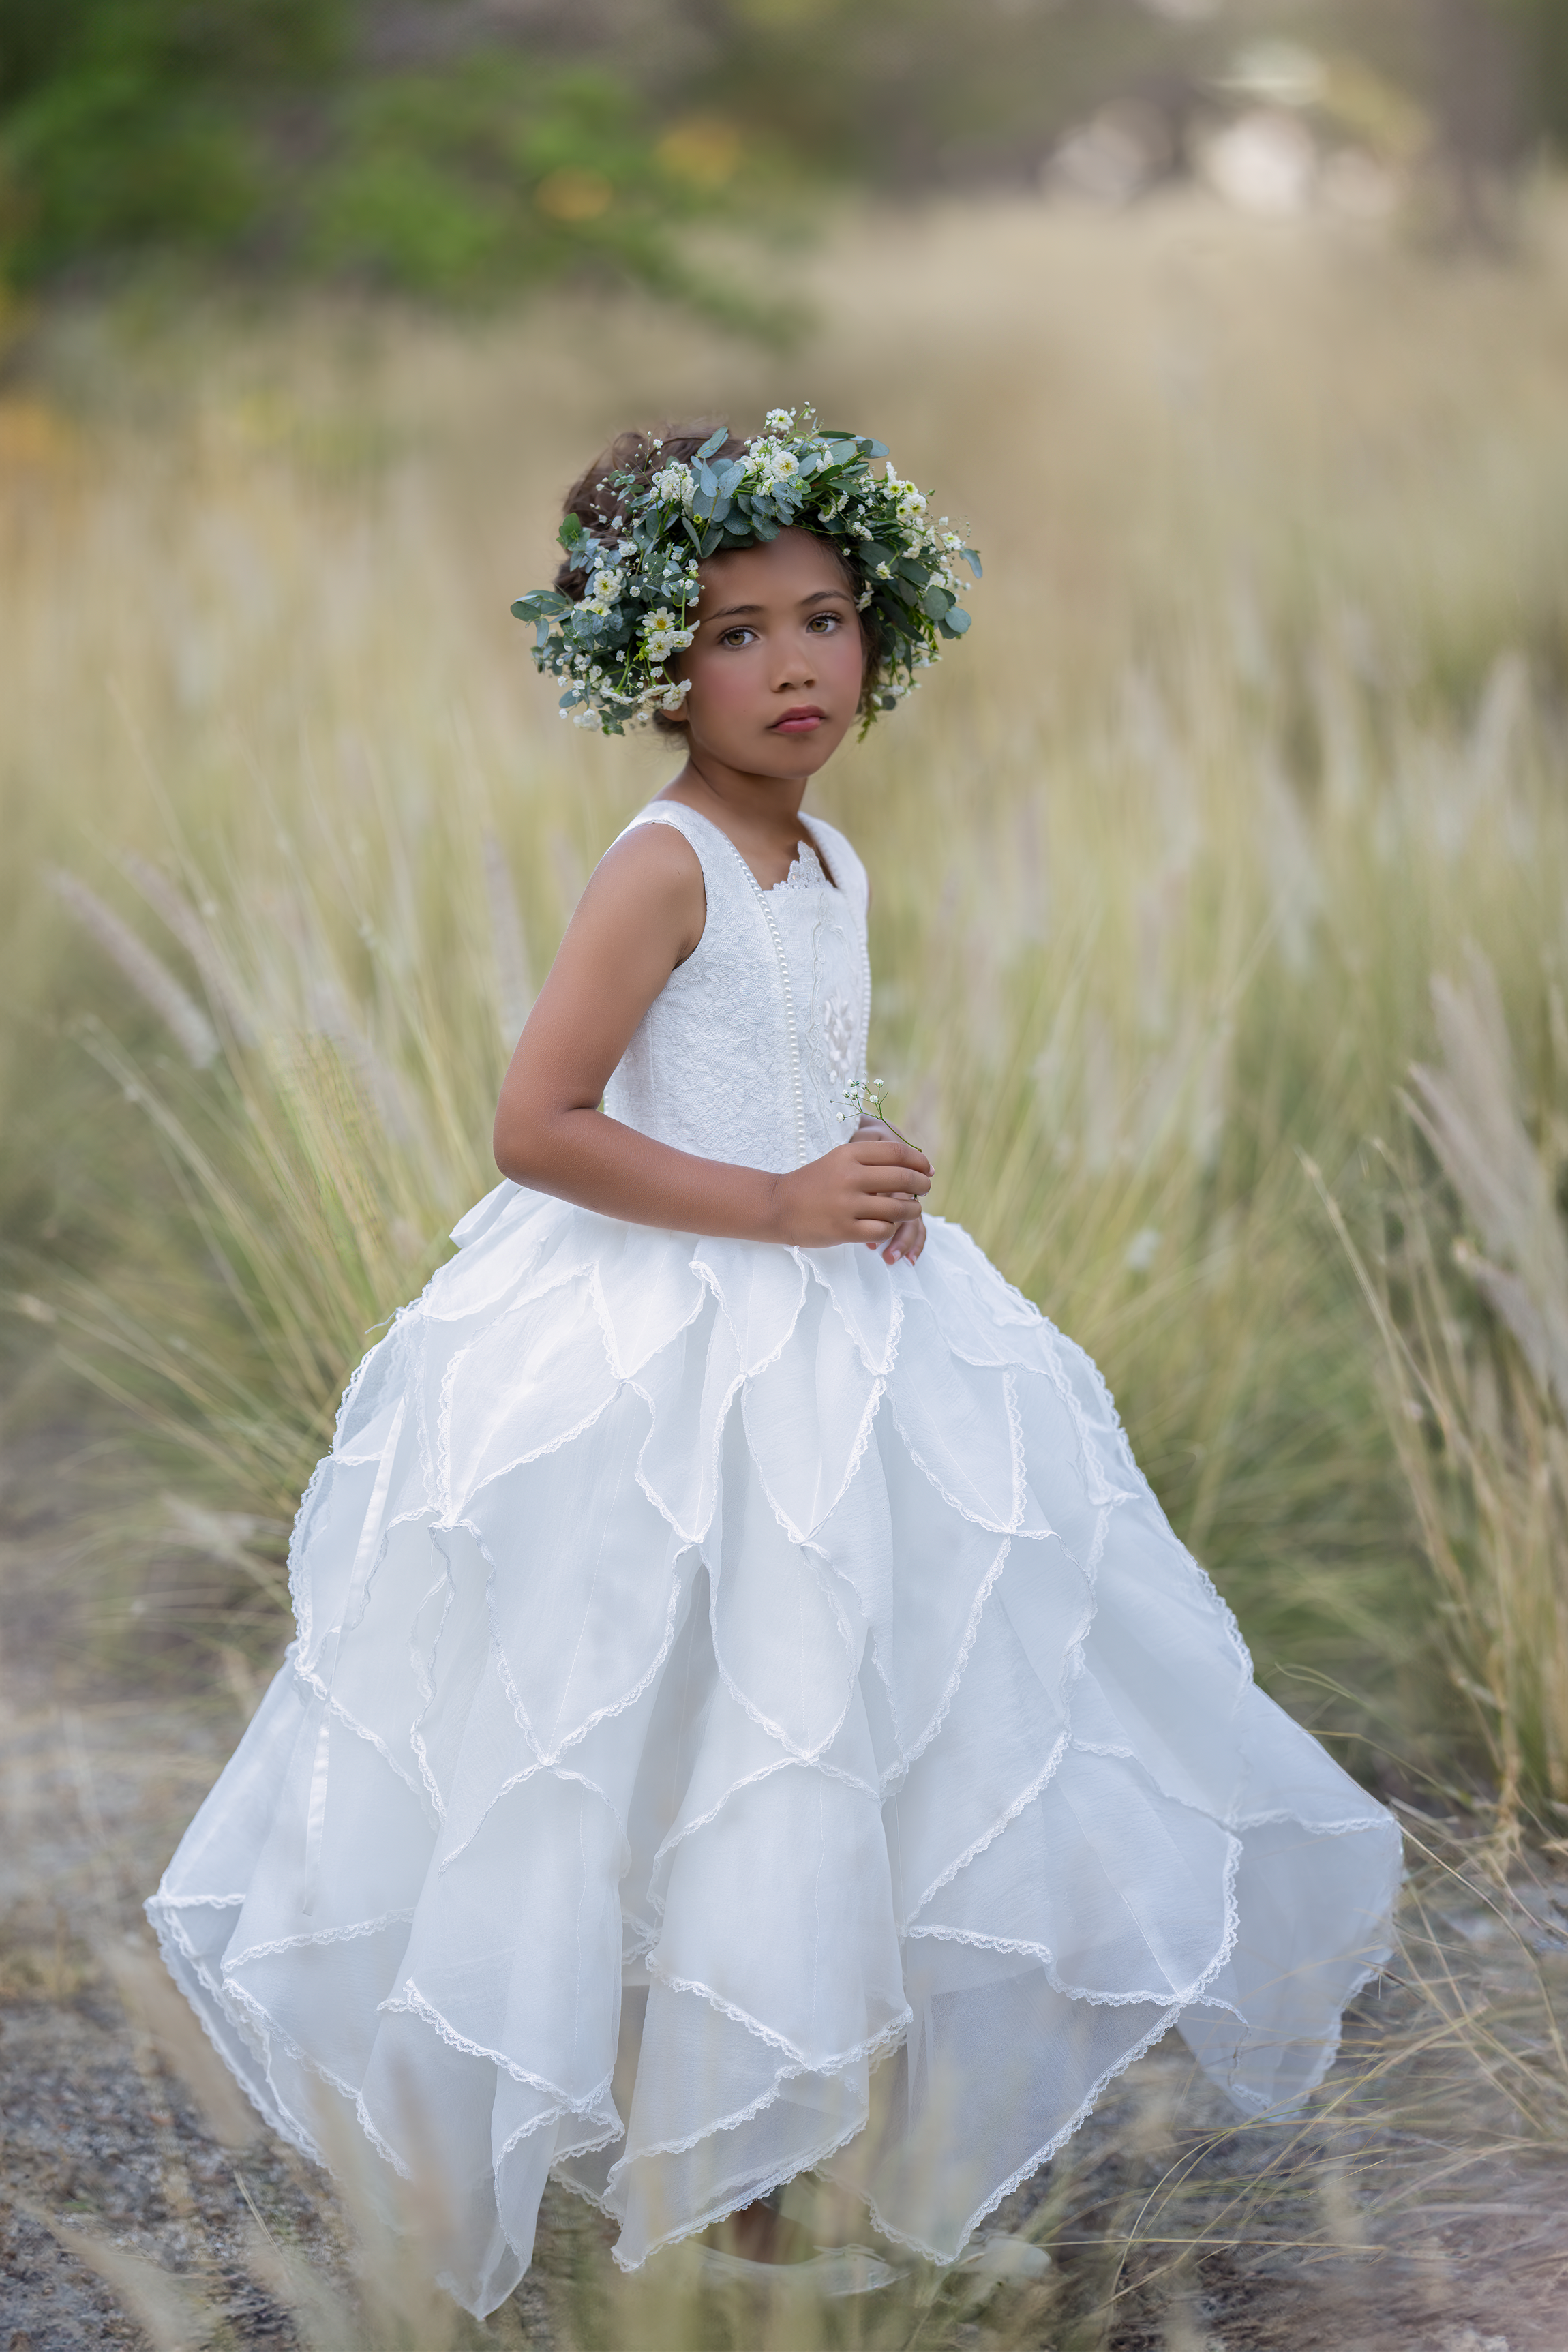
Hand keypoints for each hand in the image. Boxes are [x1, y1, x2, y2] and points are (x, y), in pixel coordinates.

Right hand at [770, 1121, 931, 1256]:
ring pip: (899, 1208)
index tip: (928, 1169)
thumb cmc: (816, 1182)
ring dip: (913, 1210)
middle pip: (904, 1178)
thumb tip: (920, 1166)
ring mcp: (847, 1205)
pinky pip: (884, 1230)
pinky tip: (887, 1226)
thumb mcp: (840, 1160)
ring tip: (912, 1210)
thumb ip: (873, 1160)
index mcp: (849, 1154)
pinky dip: (891, 1229)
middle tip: (926, 1189)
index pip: (898, 1153)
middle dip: (922, 1185)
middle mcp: (849, 1177)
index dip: (920, 1161)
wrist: (778, 1206)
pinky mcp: (844, 1230)